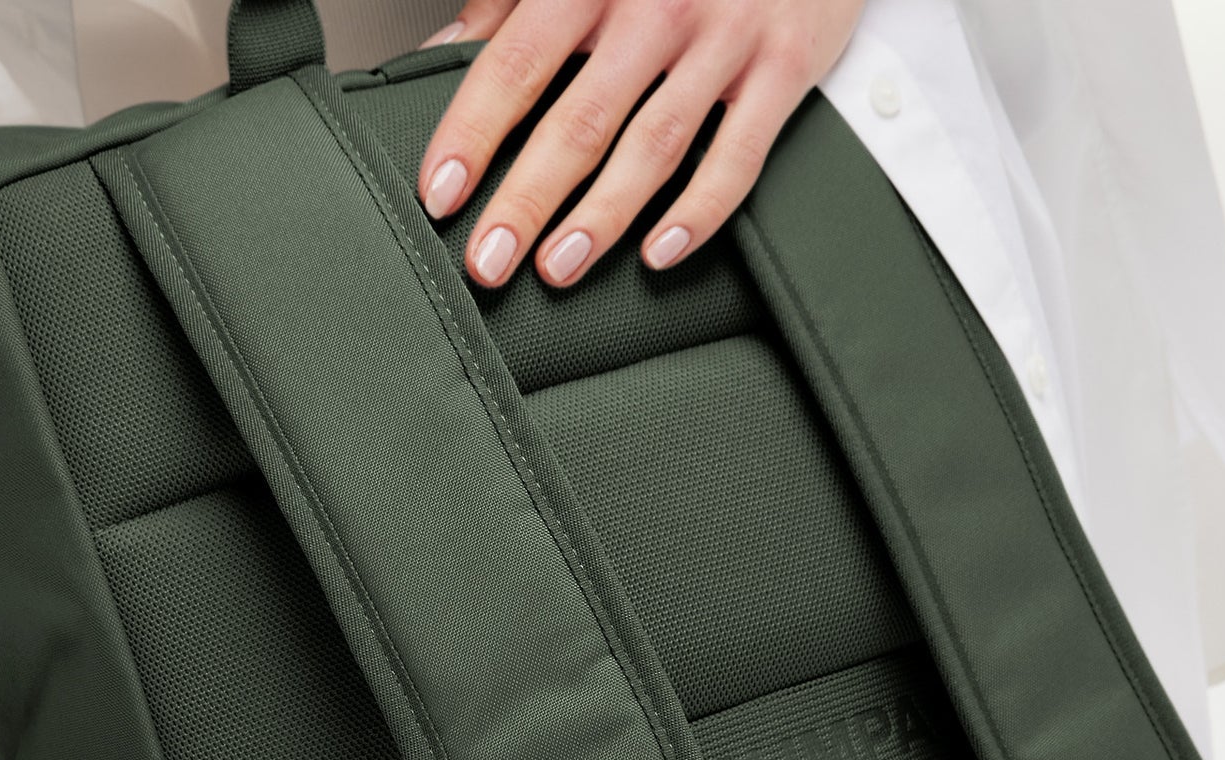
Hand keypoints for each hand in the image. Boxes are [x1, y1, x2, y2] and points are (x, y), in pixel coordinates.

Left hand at [416, 0, 863, 285]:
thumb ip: (514, 3)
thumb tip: (442, 55)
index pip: (517, 61)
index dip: (472, 132)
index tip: (439, 194)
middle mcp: (660, 1)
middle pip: (580, 119)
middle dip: (526, 200)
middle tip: (487, 263)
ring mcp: (726, 34)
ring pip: (654, 145)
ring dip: (602, 217)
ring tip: (557, 269)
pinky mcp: (784, 64)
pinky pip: (739, 154)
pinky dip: (699, 212)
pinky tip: (659, 253)